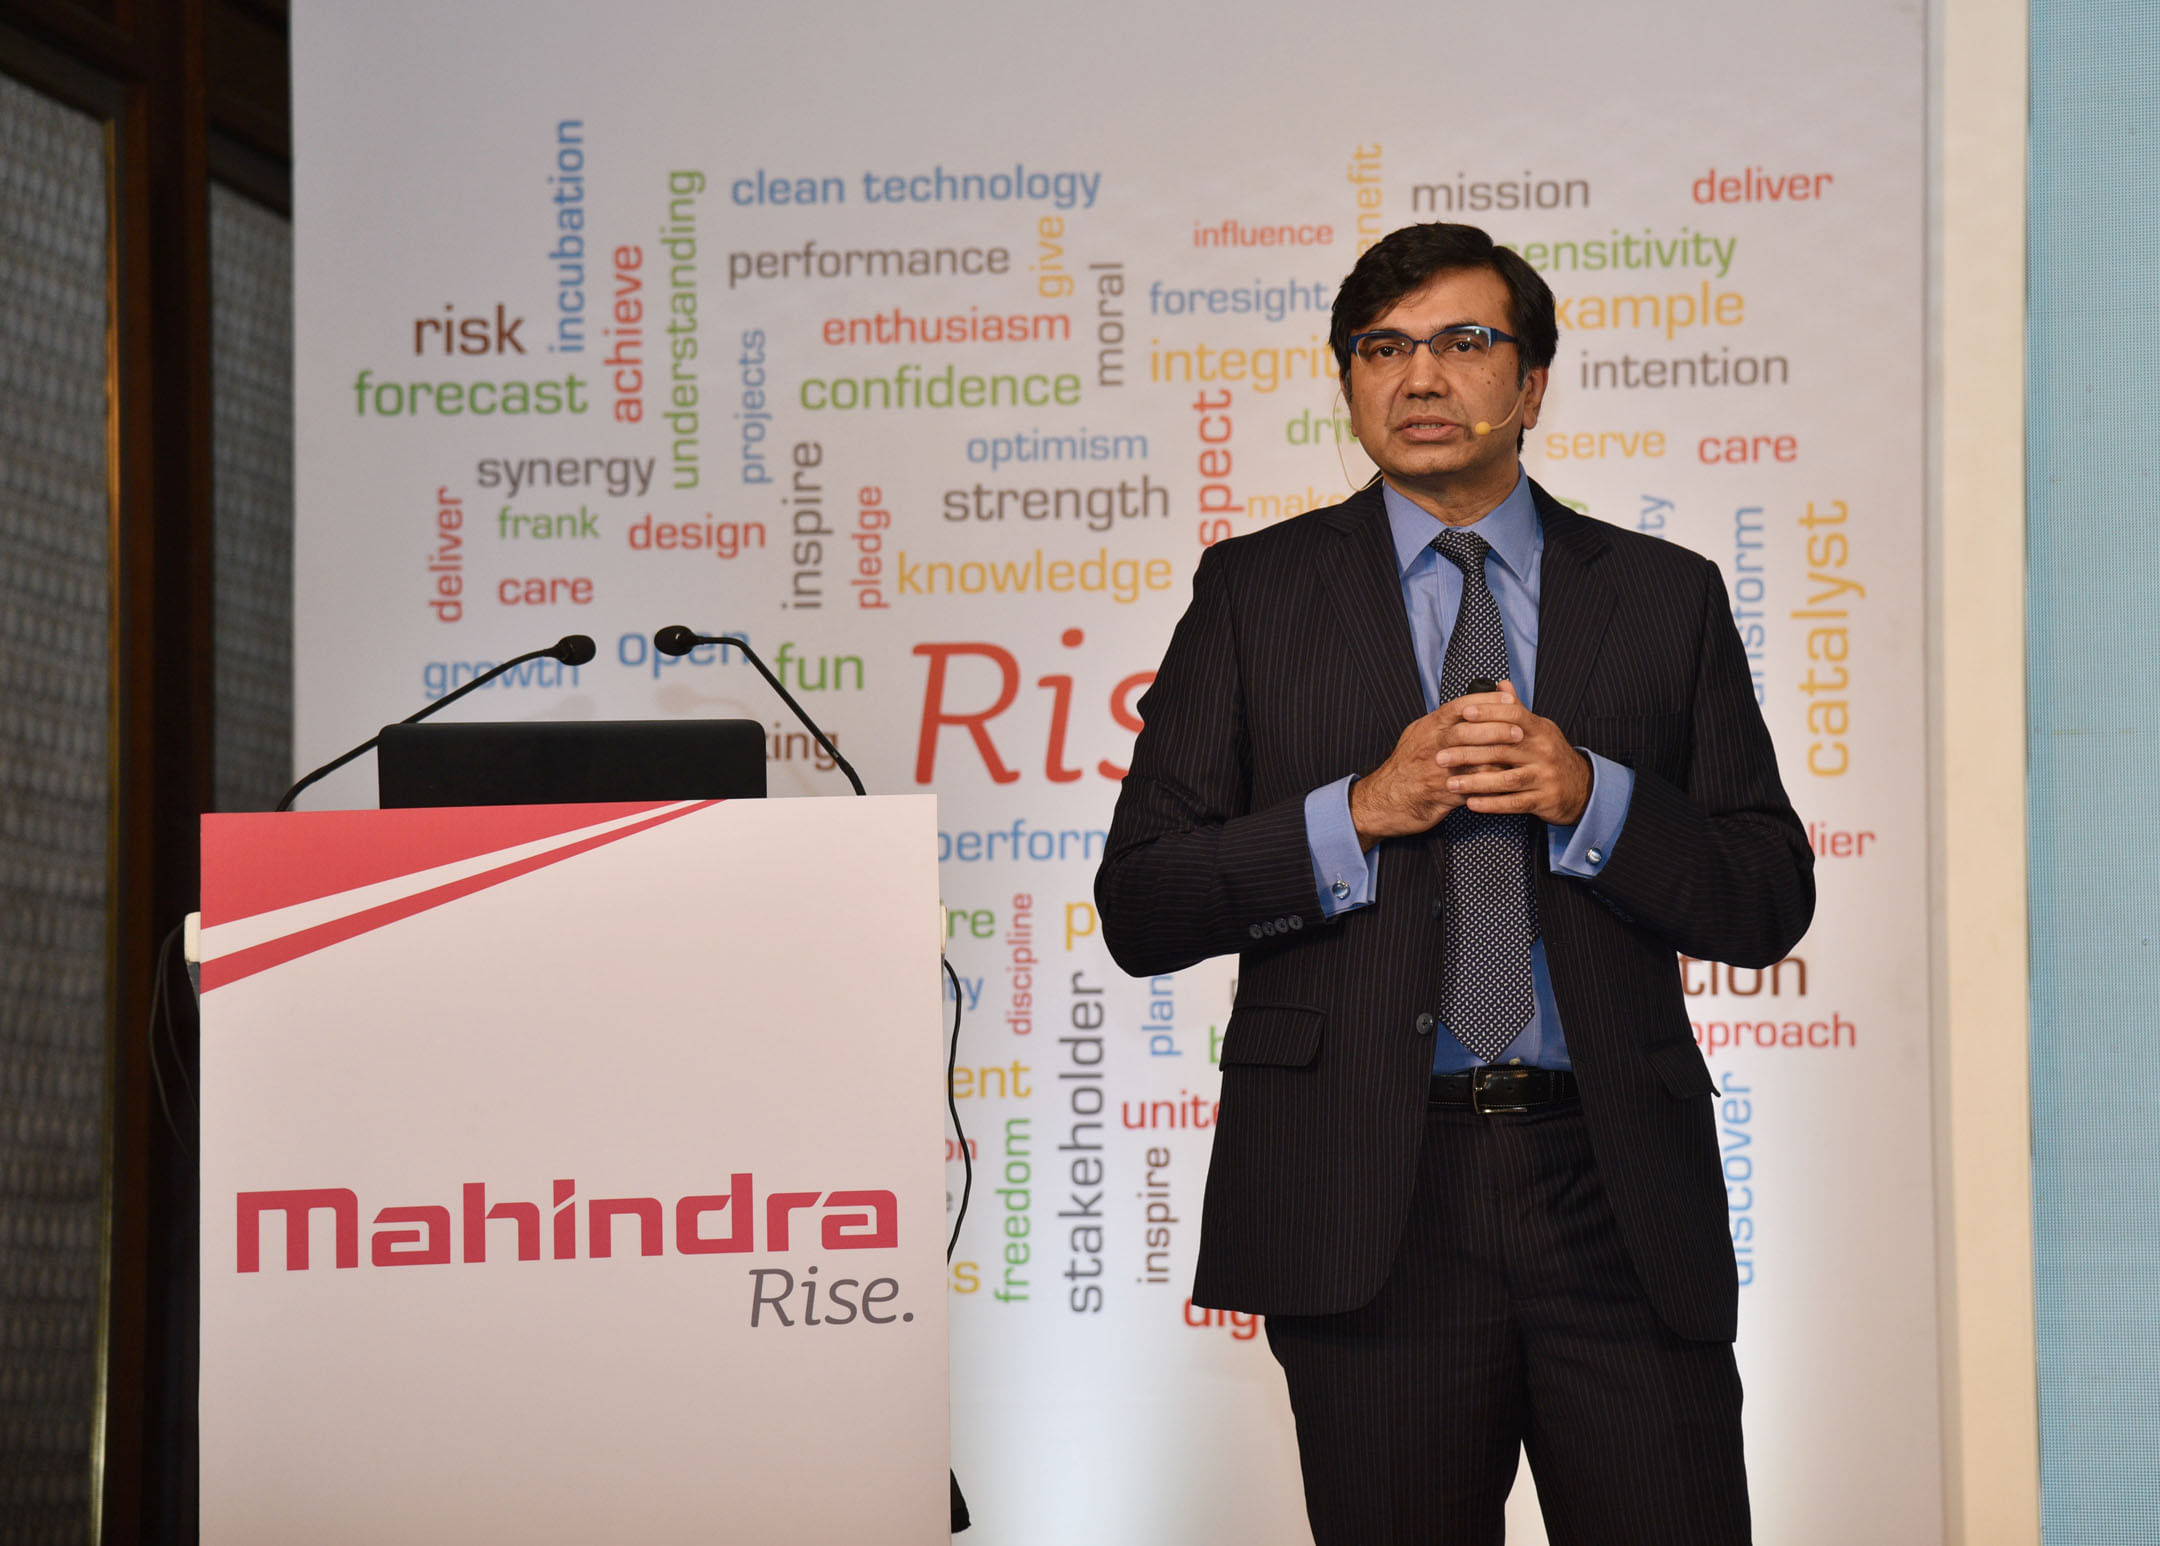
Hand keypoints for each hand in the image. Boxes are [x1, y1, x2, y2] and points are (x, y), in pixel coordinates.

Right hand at [1349, 685, 1525, 846]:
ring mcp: (1435, 771)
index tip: (1510, 701)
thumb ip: (1445, 721)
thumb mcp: (1420, 735)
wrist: (1383, 800)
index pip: (1460, 707)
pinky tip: (1506, 783)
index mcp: (1428, 728)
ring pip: (1471, 760)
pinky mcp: (1440, 795)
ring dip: (1497, 758)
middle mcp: (1430, 746)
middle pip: (1466, 731)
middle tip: (1519, 731)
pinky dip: (1490, 785)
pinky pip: (1471, 788)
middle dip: (1496, 729)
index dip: (1487, 702)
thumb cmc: (1406, 766)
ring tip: (1518, 757)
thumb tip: (1472, 704)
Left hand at [1435, 682, 1592, 823]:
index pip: (1514, 715)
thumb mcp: (1539, 729)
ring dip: (1475, 782)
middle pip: (1502, 749)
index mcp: (1540, 730)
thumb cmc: (1550, 754)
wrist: (1581, 787)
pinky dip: (1492, 804)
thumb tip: (1501, 684)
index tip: (1462, 714)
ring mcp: (1544, 776)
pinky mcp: (1544, 800)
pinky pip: (1514, 803)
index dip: (1488, 713)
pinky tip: (1471, 803)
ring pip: (1506, 779)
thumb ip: (1518, 709)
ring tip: (1450, 784)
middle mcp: (1543, 751)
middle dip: (1468, 752)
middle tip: (1440, 756)